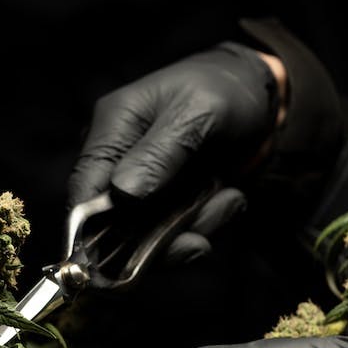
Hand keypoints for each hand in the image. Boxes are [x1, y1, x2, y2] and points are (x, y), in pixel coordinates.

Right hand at [67, 41, 282, 264]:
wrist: (265, 100)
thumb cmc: (225, 90)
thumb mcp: (197, 112)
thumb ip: (159, 154)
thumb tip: (122, 195)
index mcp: (111, 131)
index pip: (82, 191)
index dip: (93, 232)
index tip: (125, 256)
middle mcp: (118, 165)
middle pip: (113, 228)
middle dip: (159, 239)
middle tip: (198, 236)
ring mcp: (144, 190)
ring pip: (148, 240)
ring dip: (192, 228)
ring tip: (228, 198)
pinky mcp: (168, 207)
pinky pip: (176, 237)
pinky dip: (205, 225)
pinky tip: (230, 198)